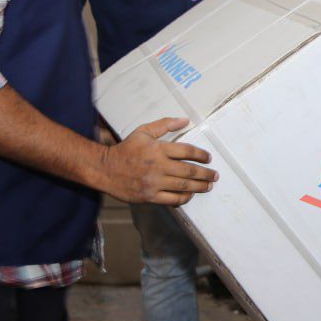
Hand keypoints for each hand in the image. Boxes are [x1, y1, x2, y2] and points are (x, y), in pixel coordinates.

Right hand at [99, 117, 217, 205]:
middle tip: (214, 175)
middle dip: (205, 174)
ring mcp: (154, 183)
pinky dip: (184, 198)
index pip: (186, 151)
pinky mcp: (150, 196)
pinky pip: (172, 200)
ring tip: (209, 185)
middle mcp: (158, 166)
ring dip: (200, 187)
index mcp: (158, 149)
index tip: (208, 158)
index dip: (201, 155)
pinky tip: (190, 195)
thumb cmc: (126, 150)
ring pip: (183, 186)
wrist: (105, 169)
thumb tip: (185, 120)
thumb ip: (164, 125)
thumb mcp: (143, 132)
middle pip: (189, 171)